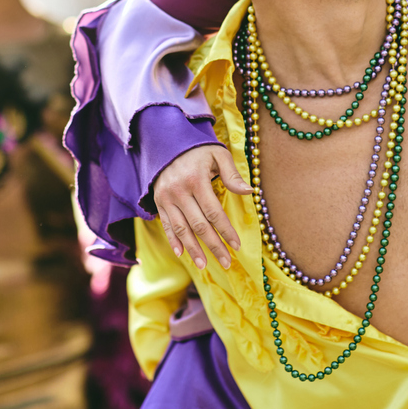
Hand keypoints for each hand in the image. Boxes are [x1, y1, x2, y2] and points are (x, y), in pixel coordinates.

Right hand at [153, 143, 252, 269]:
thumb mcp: (217, 154)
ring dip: (193, 249)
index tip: (237, 245)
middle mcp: (179, 191)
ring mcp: (166, 198)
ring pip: (181, 229)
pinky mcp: (158, 202)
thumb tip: (249, 192)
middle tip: (226, 262)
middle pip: (199, 225)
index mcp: (196, 180)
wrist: (166, 142)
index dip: (226, 230)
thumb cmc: (197, 150)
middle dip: (213, 245)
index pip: (213, 212)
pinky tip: (182, 254)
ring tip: (204, 265)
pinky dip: (173, 240)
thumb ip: (232, 174)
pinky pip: (166, 225)